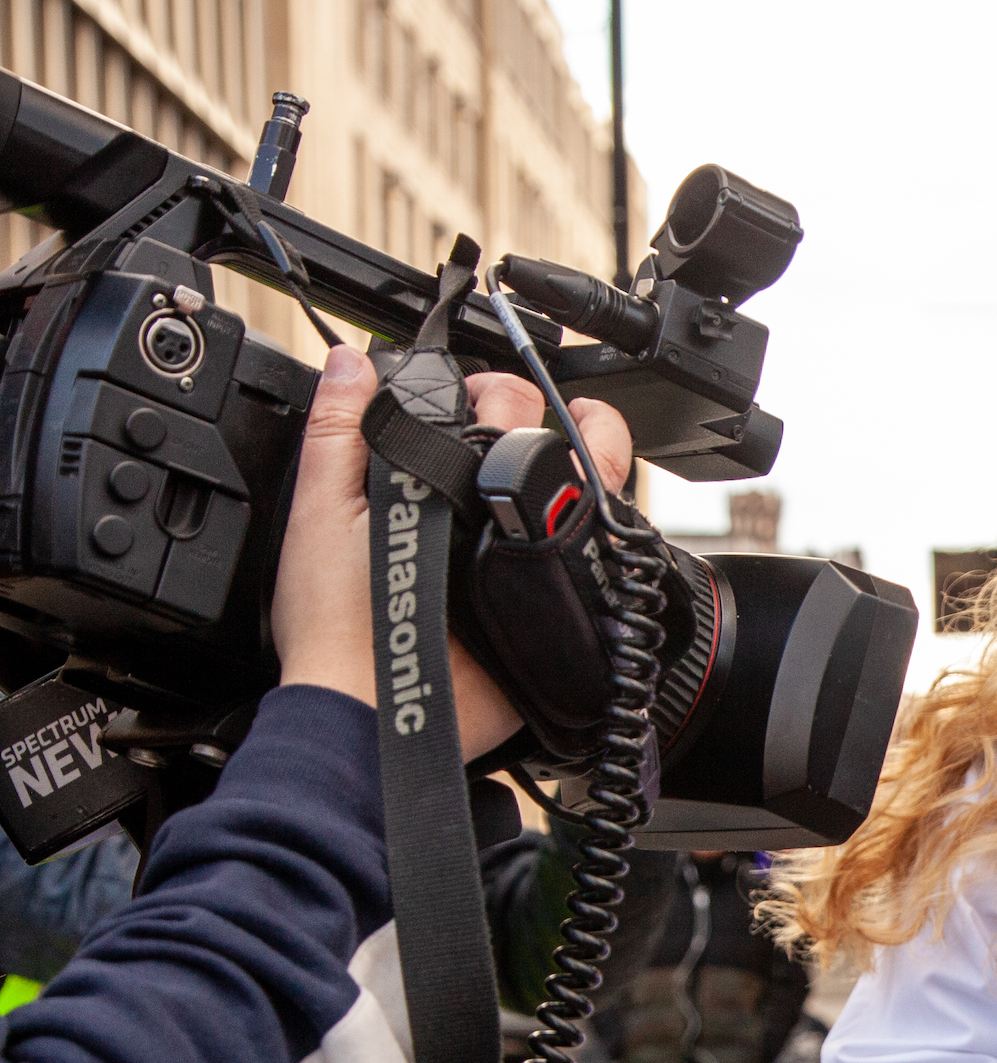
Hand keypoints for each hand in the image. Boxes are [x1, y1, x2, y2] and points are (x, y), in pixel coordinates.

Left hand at [270, 350, 631, 759]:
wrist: (375, 700)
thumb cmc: (337, 621)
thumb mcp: (322, 511)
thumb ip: (335, 435)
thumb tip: (346, 362)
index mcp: (430, 488)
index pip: (471, 418)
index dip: (482, 387)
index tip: (478, 382)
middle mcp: (481, 516)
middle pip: (531, 434)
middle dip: (527, 405)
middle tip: (507, 416)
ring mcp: (523, 552)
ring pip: (580, 478)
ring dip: (587, 442)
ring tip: (576, 434)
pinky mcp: (555, 590)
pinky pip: (602, 545)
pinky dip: (609, 511)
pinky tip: (594, 494)